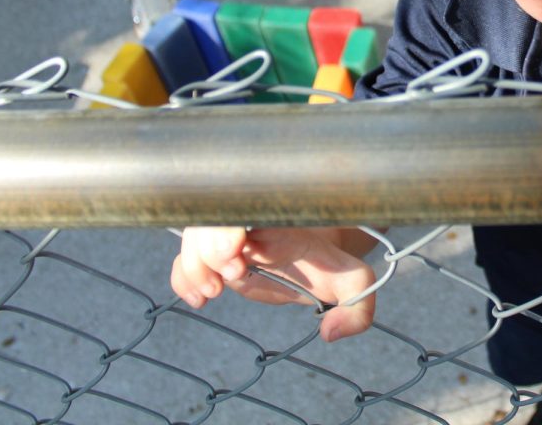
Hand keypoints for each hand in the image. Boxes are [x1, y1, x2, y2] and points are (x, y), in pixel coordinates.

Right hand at [170, 226, 377, 340]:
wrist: (313, 253)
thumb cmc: (330, 265)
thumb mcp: (355, 282)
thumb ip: (357, 309)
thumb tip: (330, 332)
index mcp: (281, 221)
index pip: (246, 209)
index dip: (231, 233)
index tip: (238, 261)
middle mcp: (250, 223)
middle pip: (213, 220)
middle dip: (210, 248)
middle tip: (232, 273)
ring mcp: (229, 237)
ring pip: (194, 236)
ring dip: (194, 266)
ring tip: (212, 293)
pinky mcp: (214, 254)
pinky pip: (186, 258)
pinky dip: (183, 277)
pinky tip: (199, 300)